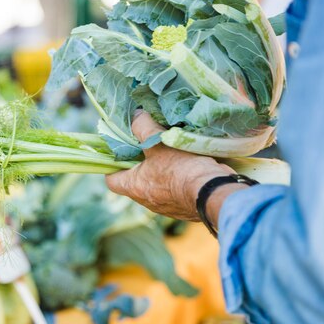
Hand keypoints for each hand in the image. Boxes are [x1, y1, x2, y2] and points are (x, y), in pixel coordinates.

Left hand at [105, 111, 235, 220]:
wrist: (212, 192)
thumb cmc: (180, 168)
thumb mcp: (158, 141)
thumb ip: (143, 127)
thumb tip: (136, 115)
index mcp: (134, 187)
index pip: (111, 180)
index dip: (112, 166)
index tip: (120, 152)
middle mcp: (147, 201)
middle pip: (135, 181)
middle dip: (140, 164)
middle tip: (147, 145)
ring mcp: (166, 207)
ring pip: (156, 186)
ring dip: (161, 171)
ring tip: (169, 152)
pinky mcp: (183, 208)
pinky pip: (175, 192)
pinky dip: (177, 179)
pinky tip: (187, 165)